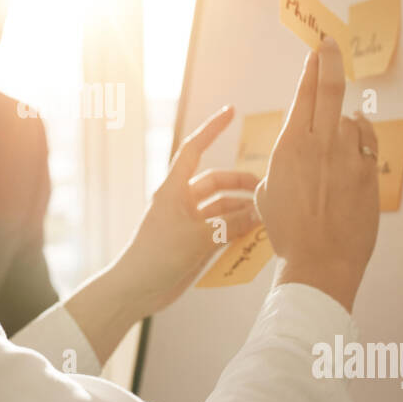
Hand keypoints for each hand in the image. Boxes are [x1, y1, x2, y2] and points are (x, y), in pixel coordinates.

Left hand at [110, 105, 261, 316]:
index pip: (195, 149)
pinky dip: (237, 232)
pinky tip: (255, 237)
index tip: (230, 111)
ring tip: (265, 218)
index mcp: (174, 189)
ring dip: (242, 212)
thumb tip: (258, 216)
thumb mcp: (197, 238)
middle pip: (217, 183)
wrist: (136, 290)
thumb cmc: (156, 257)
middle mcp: (182, 202)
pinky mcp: (194, 244)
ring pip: (222, 209)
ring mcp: (189, 224)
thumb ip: (229, 226)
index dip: (212, 129)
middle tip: (266, 190)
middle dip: (241, 184)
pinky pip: (221, 231)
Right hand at [255, 36, 379, 311]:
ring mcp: (349, 157)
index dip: (312, 66)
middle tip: (332, 42)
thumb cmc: (288, 231)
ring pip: (353, 120)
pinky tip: (357, 140)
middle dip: (331, 59)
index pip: (304, 93)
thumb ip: (285, 160)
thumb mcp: (270, 190)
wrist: (320, 261)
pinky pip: (368, 143)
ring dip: (346, 120)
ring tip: (339, 132)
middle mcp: (320, 144)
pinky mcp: (370, 173)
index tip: (317, 48)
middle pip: (331, 88)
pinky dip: (362, 137)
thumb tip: (298, 147)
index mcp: (290, 146)